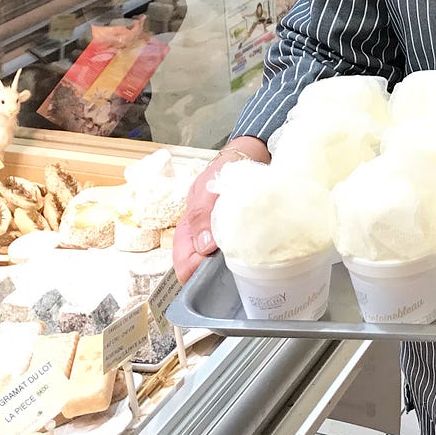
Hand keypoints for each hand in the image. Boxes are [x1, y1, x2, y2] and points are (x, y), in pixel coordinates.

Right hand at [173, 136, 269, 282]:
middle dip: (210, 278)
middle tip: (231, 281)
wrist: (251, 153)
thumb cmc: (225, 168)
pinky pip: (234, 254)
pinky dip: (241, 260)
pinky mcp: (236, 235)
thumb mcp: (208, 190)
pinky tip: (253, 262)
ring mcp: (219, 236)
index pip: (182, 262)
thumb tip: (203, 247)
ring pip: (217, 264)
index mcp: (188, 227)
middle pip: (199, 268)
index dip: (193, 274)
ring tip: (243, 275)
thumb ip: (203, 216)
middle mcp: (201, 236)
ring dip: (227, 270)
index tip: (210, 278)